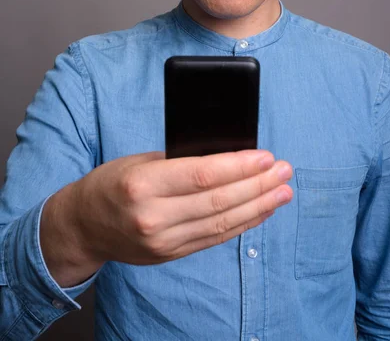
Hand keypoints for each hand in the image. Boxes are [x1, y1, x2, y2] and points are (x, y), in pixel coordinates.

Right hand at [74, 149, 292, 266]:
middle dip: (257, 185)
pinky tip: (260, 211)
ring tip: (282, 192)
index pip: (201, 175)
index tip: (265, 157)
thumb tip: (227, 156)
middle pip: (218, 201)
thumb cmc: (111, 183)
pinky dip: (241, 224)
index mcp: (142, 184)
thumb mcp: (140, 160)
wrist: (84, 226)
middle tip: (284, 171)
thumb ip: (180, 160)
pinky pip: (214, 239)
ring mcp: (162, 241)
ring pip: (221, 224)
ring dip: (258, 207)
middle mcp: (153, 216)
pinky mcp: (170, 255)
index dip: (238, 167)